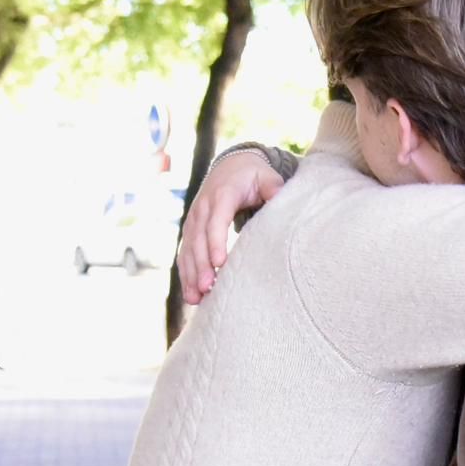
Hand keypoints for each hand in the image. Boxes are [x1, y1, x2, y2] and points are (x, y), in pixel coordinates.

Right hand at [176, 151, 286, 303]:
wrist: (230, 167)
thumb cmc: (253, 176)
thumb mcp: (266, 177)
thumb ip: (273, 187)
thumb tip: (279, 196)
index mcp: (222, 195)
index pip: (216, 220)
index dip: (216, 241)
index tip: (219, 263)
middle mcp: (203, 208)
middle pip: (199, 239)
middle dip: (201, 265)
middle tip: (207, 288)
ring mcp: (194, 220)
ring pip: (188, 249)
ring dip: (190, 274)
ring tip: (195, 298)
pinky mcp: (191, 231)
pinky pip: (185, 254)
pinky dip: (186, 274)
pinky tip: (190, 295)